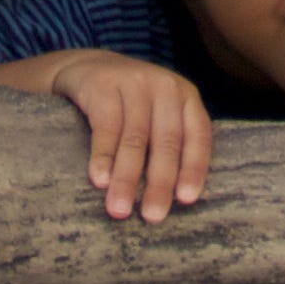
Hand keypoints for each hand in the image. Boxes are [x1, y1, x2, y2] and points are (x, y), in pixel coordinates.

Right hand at [26, 51, 211, 221]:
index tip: (186, 199)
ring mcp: (133, 82)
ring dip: (127, 178)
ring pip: (134, 138)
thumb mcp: (157, 114)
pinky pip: (105, 127)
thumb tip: (176, 200)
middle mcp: (164, 86)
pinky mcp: (102, 85)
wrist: (87, 67)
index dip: (193, 168)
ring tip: (119, 209)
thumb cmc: (130, 105)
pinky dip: (103, 156)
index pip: (197, 135)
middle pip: (166, 141)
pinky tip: (99, 180)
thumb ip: (170, 143)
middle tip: (153, 216)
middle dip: (159, 182)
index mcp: (185, 96)